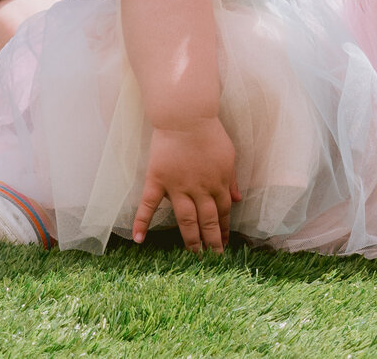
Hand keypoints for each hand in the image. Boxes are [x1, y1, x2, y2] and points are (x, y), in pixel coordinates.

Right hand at [137, 119, 240, 252]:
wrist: (185, 115)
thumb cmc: (209, 132)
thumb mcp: (229, 155)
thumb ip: (232, 179)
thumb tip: (238, 199)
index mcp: (219, 182)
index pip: (223, 212)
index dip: (224, 230)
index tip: (224, 246)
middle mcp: (200, 188)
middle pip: (207, 221)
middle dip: (212, 242)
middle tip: (213, 260)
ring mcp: (178, 186)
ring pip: (186, 219)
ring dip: (191, 240)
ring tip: (193, 256)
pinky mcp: (157, 180)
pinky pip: (149, 205)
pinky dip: (142, 222)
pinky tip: (138, 240)